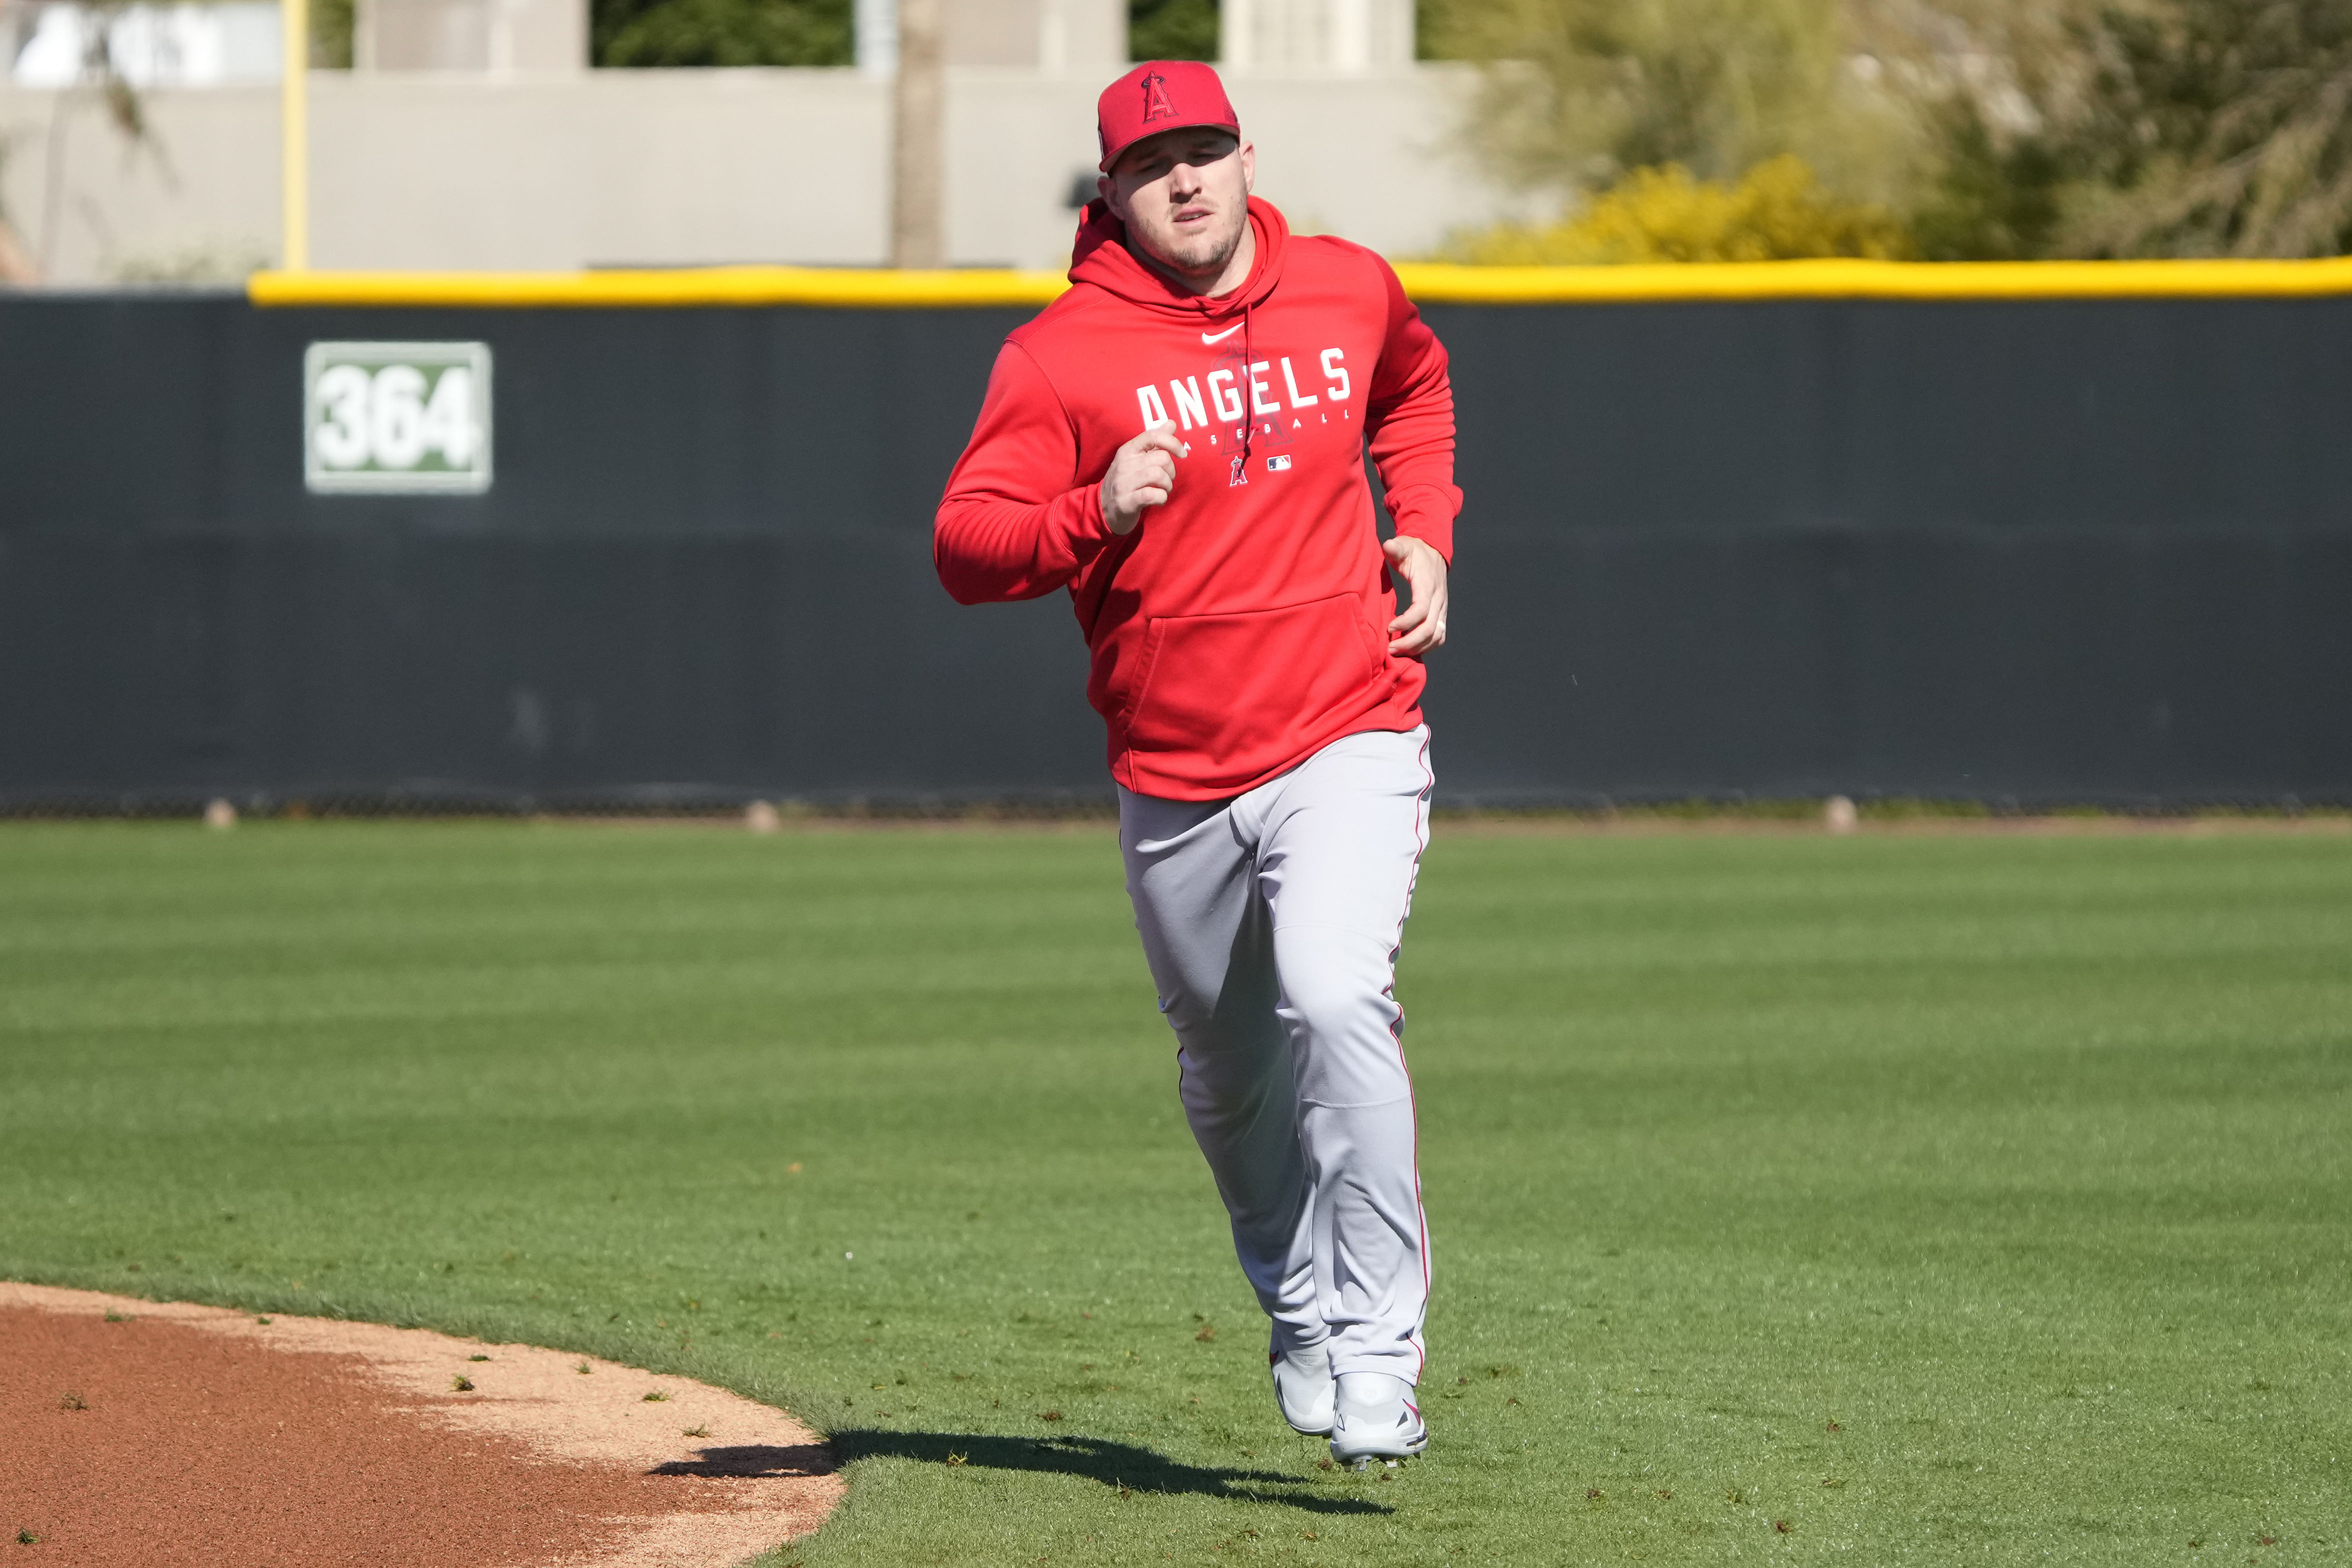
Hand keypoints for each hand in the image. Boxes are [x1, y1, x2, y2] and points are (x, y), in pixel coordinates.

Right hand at [1099, 421, 1187, 535]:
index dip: (1173, 443)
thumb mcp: (1136, 458)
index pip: (1153, 436)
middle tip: (1166, 480)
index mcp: (1128, 450)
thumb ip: (1154, 442)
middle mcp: (1124, 464)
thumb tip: (1171, 423)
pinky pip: (1153, 495)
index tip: (1182, 454)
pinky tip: (1158, 500)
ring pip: (1158, 475)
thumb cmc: (1126, 482)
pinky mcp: (1126, 502)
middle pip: (1161, 458)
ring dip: (1167, 485)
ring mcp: (1124, 483)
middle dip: (1171, 471)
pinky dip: (1161, 498)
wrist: (1103, 509)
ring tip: (1162, 490)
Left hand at [1383, 535, 1449, 657]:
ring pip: (1437, 636)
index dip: (1406, 622)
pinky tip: (1410, 648)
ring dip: (1418, 647)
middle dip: (1410, 642)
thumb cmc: (1414, 550)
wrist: (1433, 550)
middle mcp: (1439, 598)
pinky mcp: (1441, 614)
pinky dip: (1426, 646)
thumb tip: (1388, 545)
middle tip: (1390, 649)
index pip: (1422, 609)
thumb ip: (1396, 547)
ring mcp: (1442, 608)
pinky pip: (1439, 636)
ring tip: (1397, 652)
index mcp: (1428, 583)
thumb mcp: (1404, 545)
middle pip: (1430, 628)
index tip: (1389, 628)